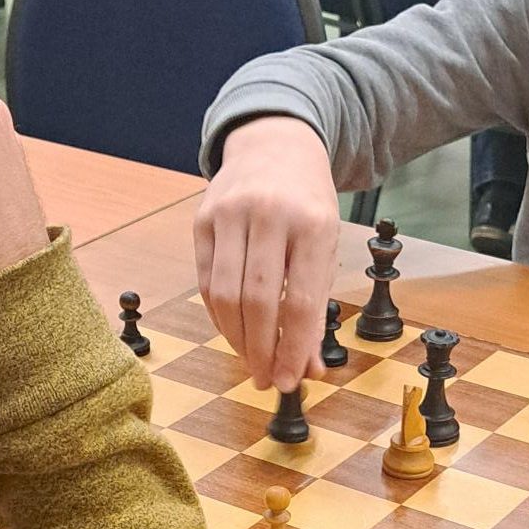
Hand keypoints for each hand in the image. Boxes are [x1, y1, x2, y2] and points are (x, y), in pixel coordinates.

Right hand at [194, 116, 341, 389]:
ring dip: (237, 339)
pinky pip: (207, 281)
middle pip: (259, 302)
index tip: (290, 382)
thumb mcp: (326, 249)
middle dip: (262, 351)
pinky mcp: (202, 218)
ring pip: (226, 295)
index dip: (293, 350)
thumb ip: (317, 309)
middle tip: (267, 380)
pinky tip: (233, 332)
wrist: (276, 146)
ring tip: (251, 362)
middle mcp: (270, 215)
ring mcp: (231, 213)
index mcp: (313, 224)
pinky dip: (219, 316)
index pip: (301, 303)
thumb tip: (308, 368)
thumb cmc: (307, 206)